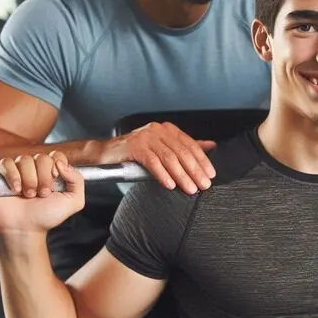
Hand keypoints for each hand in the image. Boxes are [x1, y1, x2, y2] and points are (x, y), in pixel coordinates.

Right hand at [0, 151, 85, 234]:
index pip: (57, 156)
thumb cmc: (47, 217)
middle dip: (44, 178)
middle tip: (41, 194)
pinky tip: (15, 190)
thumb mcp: (73, 202)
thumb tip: (62, 164)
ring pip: (24, 160)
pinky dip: (13, 176)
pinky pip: (7, 163)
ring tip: (28, 195)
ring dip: (29, 180)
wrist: (25, 229)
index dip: (57, 165)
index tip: (55, 179)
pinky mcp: (3, 174)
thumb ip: (77, 180)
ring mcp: (19, 171)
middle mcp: (36, 169)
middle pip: (41, 158)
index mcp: (53, 172)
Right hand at [100, 121, 216, 194]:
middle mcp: (158, 130)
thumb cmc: (135, 153)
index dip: (202, 160)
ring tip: (190, 188)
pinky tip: (170, 185)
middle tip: (203, 185)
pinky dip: (163, 174)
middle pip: (181, 152)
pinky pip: (152, 162)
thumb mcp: (163, 147)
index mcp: (167, 130)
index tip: (210, 174)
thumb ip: (185, 146)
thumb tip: (211, 146)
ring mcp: (146, 137)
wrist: (106, 153)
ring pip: (169, 158)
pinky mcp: (135, 146)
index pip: (190, 144)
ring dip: (182, 175)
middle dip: (195, 170)